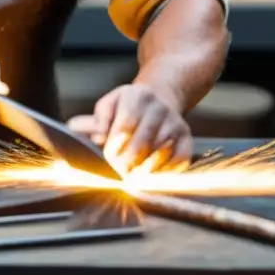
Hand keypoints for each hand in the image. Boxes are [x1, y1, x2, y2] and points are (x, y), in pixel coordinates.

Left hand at [67, 84, 191, 173]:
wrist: (161, 98)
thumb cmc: (128, 106)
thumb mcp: (109, 105)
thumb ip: (95, 120)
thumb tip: (88, 134)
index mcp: (138, 97)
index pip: (125, 127)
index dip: (114, 147)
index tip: (108, 158)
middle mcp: (160, 109)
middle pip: (142, 144)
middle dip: (126, 163)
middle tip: (117, 173)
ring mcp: (176, 125)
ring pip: (159, 155)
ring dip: (143, 171)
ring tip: (131, 177)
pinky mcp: (187, 140)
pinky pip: (177, 162)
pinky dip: (162, 174)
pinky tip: (150, 176)